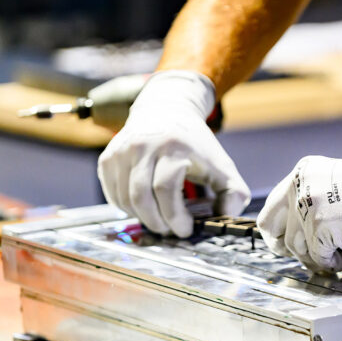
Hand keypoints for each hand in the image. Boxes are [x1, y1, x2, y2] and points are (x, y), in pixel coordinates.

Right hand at [97, 71, 249, 235]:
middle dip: (157, 222)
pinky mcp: (108, 158)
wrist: (165, 109)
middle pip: (141, 196)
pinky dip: (128, 209)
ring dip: (142, 218)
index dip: (175, 216)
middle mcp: (142, 146)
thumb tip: (226, 217)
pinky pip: (113, 194)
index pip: (165, 189)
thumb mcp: (222, 164)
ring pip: (125, 199)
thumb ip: (233, 192)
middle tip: (170, 231)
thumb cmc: (195, 143)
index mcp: (173, 146)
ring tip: (159, 221)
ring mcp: (121, 151)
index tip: (186, 229)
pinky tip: (145, 208)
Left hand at [257, 142, 341, 272]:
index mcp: (301, 174)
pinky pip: (318, 258)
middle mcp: (299, 187)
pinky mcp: (320, 227)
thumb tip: (299, 233)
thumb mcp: (334, 185)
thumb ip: (313, 201)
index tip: (283, 242)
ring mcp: (307, 207)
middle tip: (301, 258)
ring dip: (316, 258)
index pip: (271, 208)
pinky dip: (333, 263)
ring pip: (297, 248)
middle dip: (283, 248)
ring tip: (337, 256)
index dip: (276, 230)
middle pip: (273, 229)